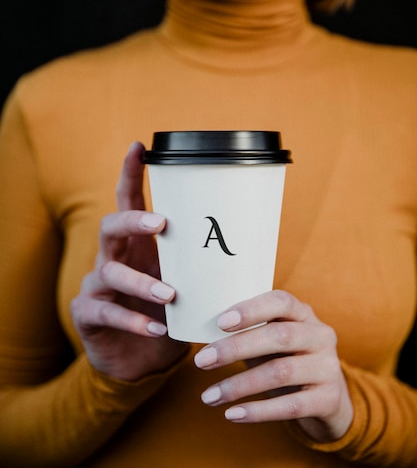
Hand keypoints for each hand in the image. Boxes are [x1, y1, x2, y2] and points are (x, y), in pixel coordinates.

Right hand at [70, 141, 188, 380]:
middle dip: (133, 220)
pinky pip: (105, 312)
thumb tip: (253, 249)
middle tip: (161, 223)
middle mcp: (114, 258)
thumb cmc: (168, 315)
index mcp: (137, 245)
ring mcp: (97, 286)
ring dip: (141, 281)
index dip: (131, 173)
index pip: (129, 201)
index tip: (138, 145)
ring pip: (109, 271)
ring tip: (171, 293)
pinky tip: (158, 327)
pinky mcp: (87, 315)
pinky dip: (133, 320)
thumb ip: (203, 267)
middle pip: (111, 226)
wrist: (141, 362)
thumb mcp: (187, 286)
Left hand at [194, 290, 352, 442]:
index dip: (251, 310)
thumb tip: (203, 336)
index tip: (220, 322)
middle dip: (236, 348)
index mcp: (304, 314)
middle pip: (278, 337)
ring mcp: (328, 367)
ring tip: (208, 396)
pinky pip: (290, 406)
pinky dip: (258, 411)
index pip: (281, 301)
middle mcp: (320, 336)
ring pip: (281, 372)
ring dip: (239, 385)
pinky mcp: (329, 399)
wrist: (331, 400)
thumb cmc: (289, 360)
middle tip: (201, 361)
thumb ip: (249, 333)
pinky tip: (232, 414)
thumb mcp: (274, 341)